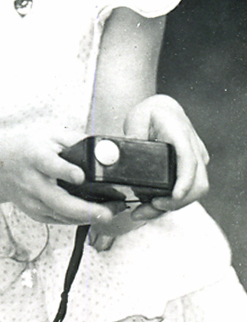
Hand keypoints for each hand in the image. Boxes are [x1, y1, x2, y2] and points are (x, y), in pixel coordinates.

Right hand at [0, 128, 118, 230]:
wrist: (0, 169)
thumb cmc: (28, 150)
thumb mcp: (49, 136)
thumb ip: (76, 141)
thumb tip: (105, 149)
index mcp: (35, 157)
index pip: (50, 165)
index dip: (65, 172)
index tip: (80, 176)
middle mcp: (33, 183)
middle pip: (59, 202)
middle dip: (86, 210)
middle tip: (109, 212)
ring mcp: (34, 202)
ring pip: (65, 216)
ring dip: (91, 216)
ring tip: (114, 210)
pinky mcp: (37, 215)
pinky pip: (63, 220)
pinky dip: (81, 218)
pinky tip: (97, 212)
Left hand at [90, 94, 208, 247]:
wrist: (164, 110)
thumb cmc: (150, 113)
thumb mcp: (137, 117)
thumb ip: (133, 133)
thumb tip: (125, 150)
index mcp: (181, 134)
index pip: (188, 161)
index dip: (183, 182)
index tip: (173, 197)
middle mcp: (194, 149)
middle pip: (197, 183)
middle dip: (175, 202)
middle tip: (148, 209)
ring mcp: (197, 160)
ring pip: (194, 191)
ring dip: (172, 206)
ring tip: (144, 211)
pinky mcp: (194, 170)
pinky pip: (189, 190)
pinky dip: (172, 201)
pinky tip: (152, 205)